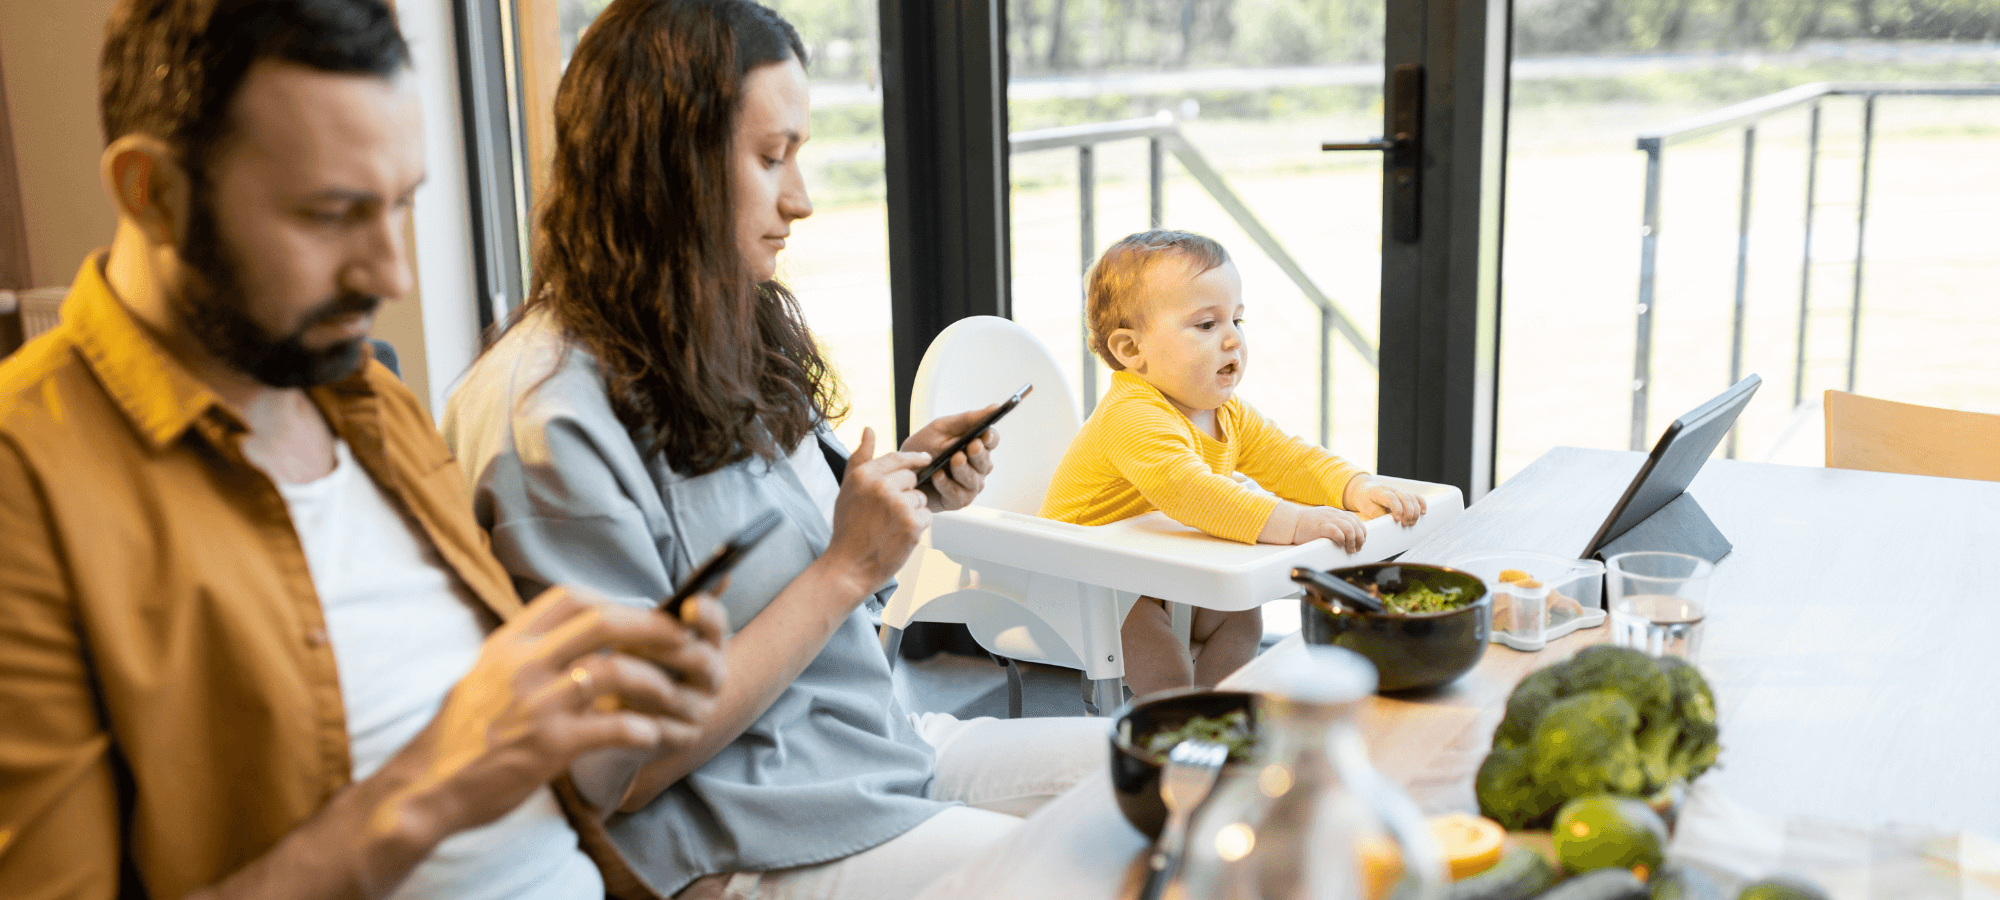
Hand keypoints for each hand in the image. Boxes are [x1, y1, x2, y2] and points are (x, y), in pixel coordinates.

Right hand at [373, 586, 724, 840]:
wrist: (426, 787)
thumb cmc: (463, 735)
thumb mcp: (487, 676)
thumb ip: (529, 653)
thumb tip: (576, 635)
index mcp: (509, 642)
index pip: (571, 596)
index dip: (617, 600)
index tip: (642, 616)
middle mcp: (523, 664)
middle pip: (605, 621)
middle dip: (655, 629)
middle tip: (686, 645)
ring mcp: (536, 704)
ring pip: (617, 672)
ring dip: (658, 684)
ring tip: (677, 699)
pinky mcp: (547, 746)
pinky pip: (612, 727)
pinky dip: (642, 730)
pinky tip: (652, 738)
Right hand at [823, 427, 932, 596]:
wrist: (849, 566)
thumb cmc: (848, 528)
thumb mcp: (848, 489)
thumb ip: (860, 458)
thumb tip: (869, 429)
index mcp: (864, 474)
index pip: (898, 457)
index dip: (914, 458)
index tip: (925, 460)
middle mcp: (881, 485)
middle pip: (912, 477)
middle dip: (908, 492)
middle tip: (890, 512)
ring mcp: (898, 504)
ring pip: (920, 498)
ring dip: (913, 510)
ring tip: (892, 526)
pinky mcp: (912, 523)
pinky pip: (927, 516)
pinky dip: (918, 526)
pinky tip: (900, 535)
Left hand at [901, 406, 1000, 510]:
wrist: (901, 470)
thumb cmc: (922, 447)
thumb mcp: (942, 428)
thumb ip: (967, 419)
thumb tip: (995, 407)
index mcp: (976, 445)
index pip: (992, 440)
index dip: (991, 438)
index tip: (985, 434)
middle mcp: (977, 467)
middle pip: (986, 461)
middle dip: (979, 454)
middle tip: (971, 446)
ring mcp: (969, 485)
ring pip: (974, 479)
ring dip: (964, 469)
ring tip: (954, 459)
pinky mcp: (957, 500)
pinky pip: (958, 494)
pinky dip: (947, 484)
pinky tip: (937, 475)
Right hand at [1294, 506, 1367, 552]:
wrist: (1291, 522)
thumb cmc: (1306, 524)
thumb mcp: (1324, 518)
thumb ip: (1335, 522)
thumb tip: (1348, 534)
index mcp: (1335, 512)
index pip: (1355, 519)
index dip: (1361, 531)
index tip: (1361, 541)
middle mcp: (1334, 514)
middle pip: (1355, 525)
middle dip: (1359, 538)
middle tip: (1357, 548)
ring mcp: (1327, 520)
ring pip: (1349, 528)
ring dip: (1352, 541)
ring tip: (1350, 549)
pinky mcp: (1321, 527)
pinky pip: (1336, 532)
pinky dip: (1341, 539)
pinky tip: (1340, 544)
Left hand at [1343, 474, 1425, 526]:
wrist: (1364, 489)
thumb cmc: (1364, 499)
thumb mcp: (1365, 506)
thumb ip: (1375, 512)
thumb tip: (1387, 520)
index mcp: (1380, 492)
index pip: (1391, 498)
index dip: (1397, 509)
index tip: (1397, 520)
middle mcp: (1392, 489)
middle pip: (1405, 498)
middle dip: (1408, 512)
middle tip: (1405, 524)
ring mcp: (1399, 491)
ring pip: (1412, 498)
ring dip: (1415, 511)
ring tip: (1411, 523)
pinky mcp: (1404, 494)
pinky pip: (1416, 496)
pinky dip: (1421, 504)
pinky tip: (1423, 513)